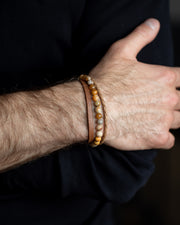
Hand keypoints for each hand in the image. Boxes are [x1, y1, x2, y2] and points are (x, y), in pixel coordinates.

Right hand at [90, 18, 179, 149]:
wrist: (91, 108)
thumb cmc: (104, 80)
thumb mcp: (120, 51)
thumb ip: (140, 36)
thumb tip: (154, 24)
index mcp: (163, 77)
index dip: (178, 82)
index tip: (171, 86)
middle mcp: (168, 98)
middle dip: (175, 101)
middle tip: (159, 103)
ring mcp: (164, 120)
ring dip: (170, 118)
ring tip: (154, 117)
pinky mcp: (156, 138)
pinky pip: (170, 141)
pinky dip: (163, 137)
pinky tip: (152, 132)